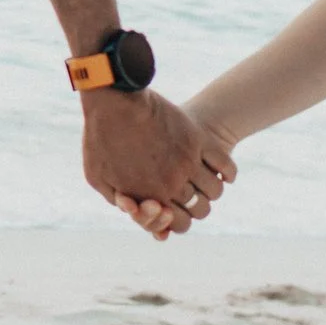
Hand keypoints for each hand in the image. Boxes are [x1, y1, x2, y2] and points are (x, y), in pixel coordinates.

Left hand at [81, 90, 236, 238]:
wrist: (113, 99)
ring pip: (214, 189)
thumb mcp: (97, 175)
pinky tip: (224, 172)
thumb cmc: (100, 136)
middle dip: (199, 206)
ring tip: (209, 181)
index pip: (180, 225)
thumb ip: (116, 197)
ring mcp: (186, 161)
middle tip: (195, 195)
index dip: (182, 221)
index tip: (180, 210)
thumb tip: (131, 208)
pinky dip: (228, 172)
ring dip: (213, 189)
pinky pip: (225, 164)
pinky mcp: (196, 139)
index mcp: (149, 196)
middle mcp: (171, 184)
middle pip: (201, 209)